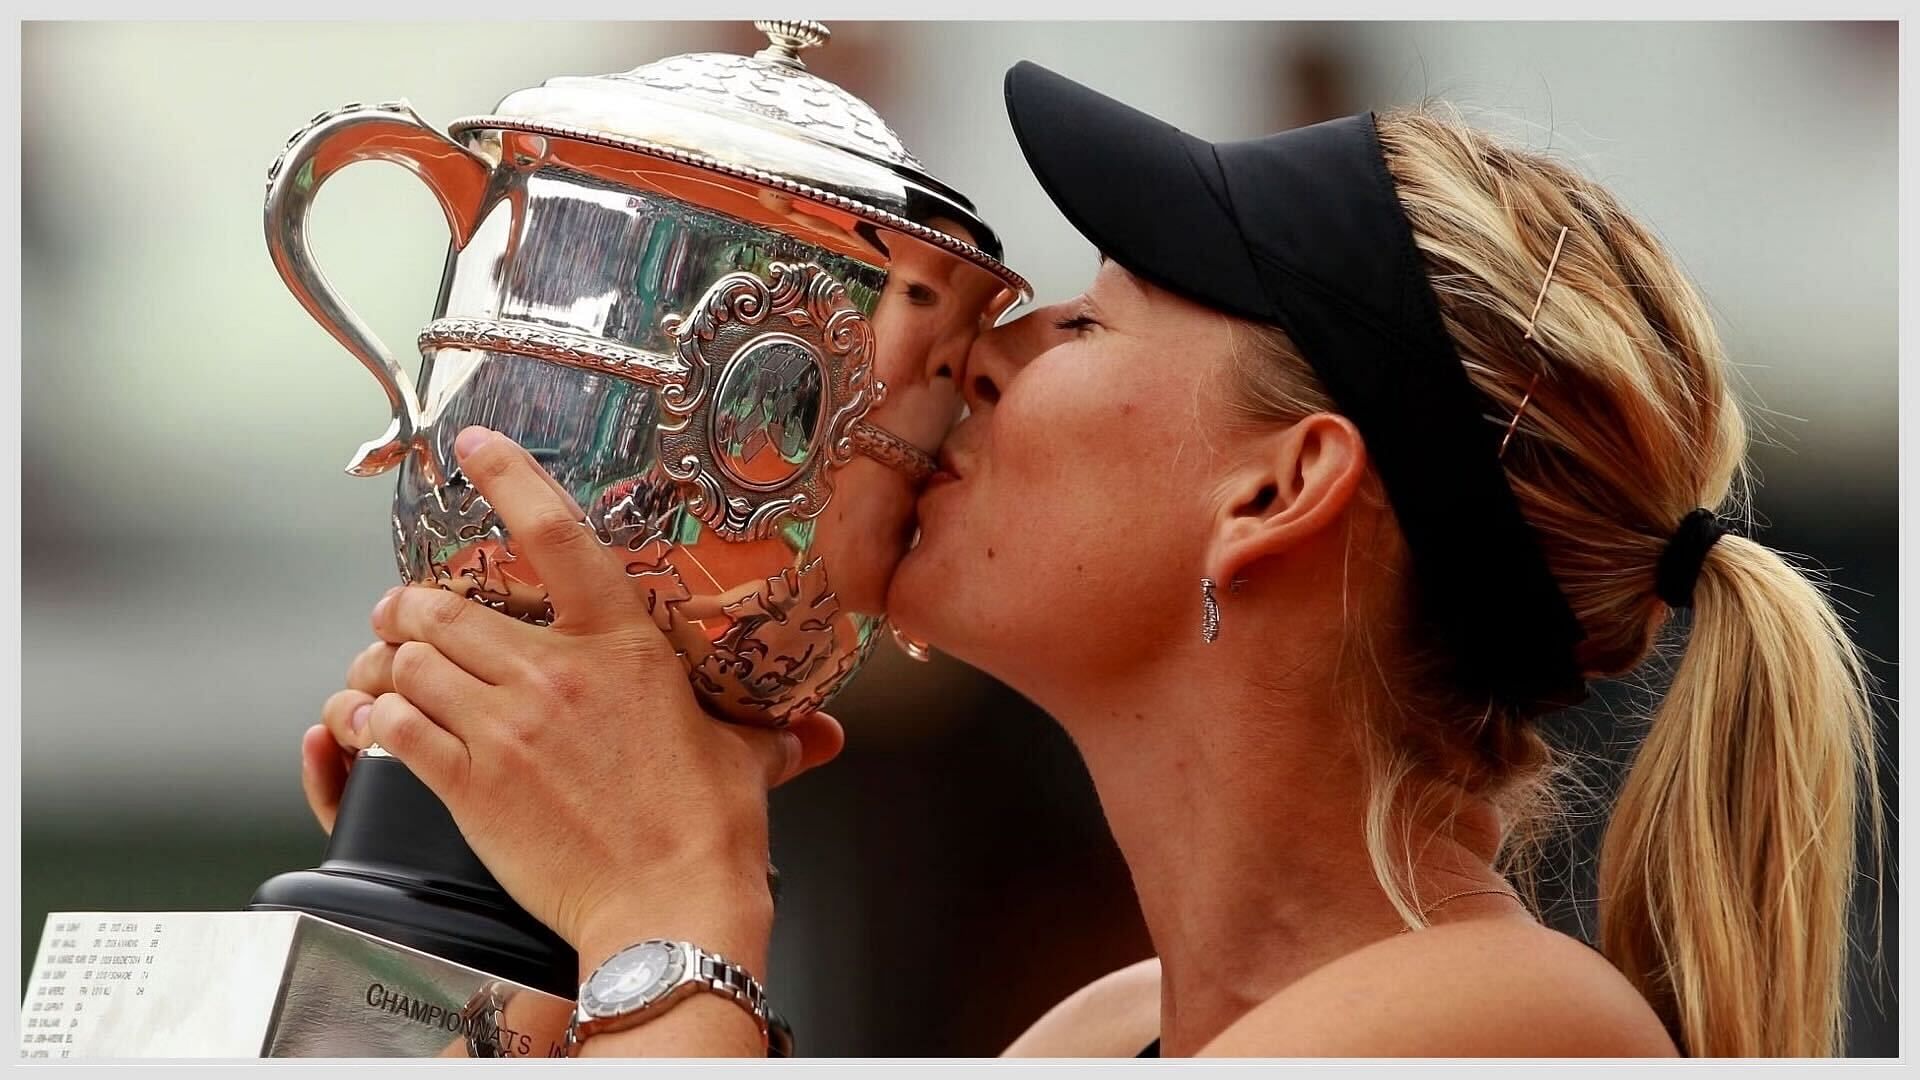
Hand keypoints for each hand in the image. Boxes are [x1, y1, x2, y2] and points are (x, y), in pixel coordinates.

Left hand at [305, 426, 845, 976]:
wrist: (668, 908)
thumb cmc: (708, 833)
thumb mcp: (746, 760)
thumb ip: (775, 735)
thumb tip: (823, 737)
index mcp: (622, 646)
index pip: (554, 534)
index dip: (506, 477)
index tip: (473, 447)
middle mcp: (554, 673)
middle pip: (441, 602)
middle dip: (408, 604)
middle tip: (405, 614)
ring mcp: (505, 726)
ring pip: (407, 657)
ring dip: (385, 658)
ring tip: (385, 667)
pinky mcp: (469, 781)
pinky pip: (391, 724)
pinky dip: (369, 716)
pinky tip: (371, 721)